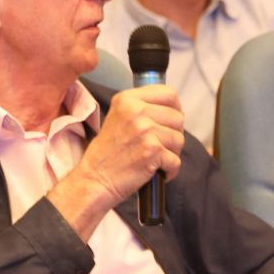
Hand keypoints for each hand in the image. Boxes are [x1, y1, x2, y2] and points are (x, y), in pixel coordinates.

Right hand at [67, 84, 185, 207]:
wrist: (94, 179)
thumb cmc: (107, 153)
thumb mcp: (117, 117)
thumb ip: (141, 108)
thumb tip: (172, 108)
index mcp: (127, 100)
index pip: (169, 93)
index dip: (175, 109)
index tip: (169, 121)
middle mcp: (136, 111)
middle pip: (177, 117)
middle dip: (173, 134)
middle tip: (159, 145)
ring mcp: (145, 131)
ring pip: (179, 139)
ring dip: (171, 153)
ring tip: (155, 158)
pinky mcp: (152, 151)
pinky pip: (176, 160)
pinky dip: (169, 170)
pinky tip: (156, 171)